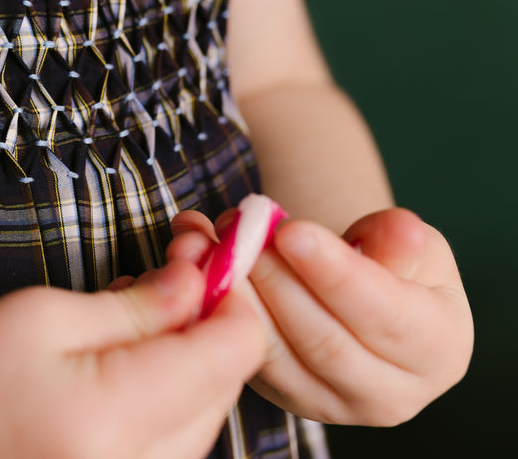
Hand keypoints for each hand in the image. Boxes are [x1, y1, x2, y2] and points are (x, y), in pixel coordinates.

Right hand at [0, 260, 268, 458]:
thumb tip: (206, 282)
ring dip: (192, 358)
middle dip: (212, 318)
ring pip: (207, 417)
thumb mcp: (46, 315)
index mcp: (111, 418)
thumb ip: (140, 305)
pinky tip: (130, 360)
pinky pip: (174, 445)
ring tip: (139, 308)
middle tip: (178, 258)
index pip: (231, 353)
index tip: (211, 251)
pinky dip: (170, 397)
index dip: (233, 293)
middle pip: (226, 386)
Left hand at [168, 207, 472, 425]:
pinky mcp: (279, 396)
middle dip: (273, 278)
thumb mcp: (407, 242)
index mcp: (436, 350)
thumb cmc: (389, 262)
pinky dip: (212, 308)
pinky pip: (240, 357)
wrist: (354, 291)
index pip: (383, 315)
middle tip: (239, 228)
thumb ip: (400, 240)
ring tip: (211, 240)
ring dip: (234, 293)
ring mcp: (328, 403)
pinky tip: (195, 260)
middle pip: (321, 340)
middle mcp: (388, 393)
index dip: (335, 273)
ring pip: (273, 353)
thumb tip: (394, 233)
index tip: (291, 231)